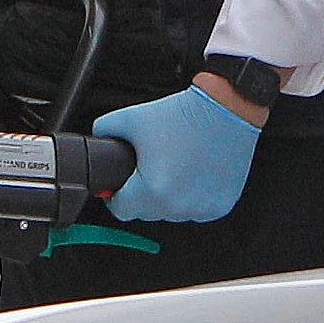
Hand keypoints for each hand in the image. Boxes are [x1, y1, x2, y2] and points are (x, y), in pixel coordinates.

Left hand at [90, 83, 258, 227]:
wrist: (226, 110)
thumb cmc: (186, 115)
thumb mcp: (132, 117)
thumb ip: (105, 129)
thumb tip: (97, 139)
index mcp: (152, 190)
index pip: (121, 210)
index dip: (117, 196)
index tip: (123, 185)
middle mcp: (177, 205)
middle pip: (146, 212)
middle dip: (144, 193)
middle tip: (153, 166)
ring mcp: (200, 208)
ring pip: (171, 212)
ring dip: (169, 197)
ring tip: (176, 166)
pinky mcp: (219, 207)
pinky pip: (195, 210)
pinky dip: (192, 196)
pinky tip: (194, 173)